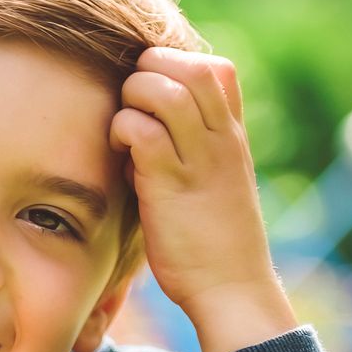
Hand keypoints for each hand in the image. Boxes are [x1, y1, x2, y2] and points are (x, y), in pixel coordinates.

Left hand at [111, 47, 295, 351]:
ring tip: (123, 132)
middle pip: (192, 68)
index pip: (216, 68)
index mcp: (232, 135)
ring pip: (166, 92)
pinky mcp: (170, 185)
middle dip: (149, 72)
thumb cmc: (210, 239)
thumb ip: (185, 148)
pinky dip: (122, 133)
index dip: (176, 66)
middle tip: (129, 108)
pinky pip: (142, 133)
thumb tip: (138, 125)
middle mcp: (221, 140)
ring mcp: (198, 160)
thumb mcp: (207, 181)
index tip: (149, 95)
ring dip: (132, 100)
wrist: (230, 286)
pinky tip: (120, 158)